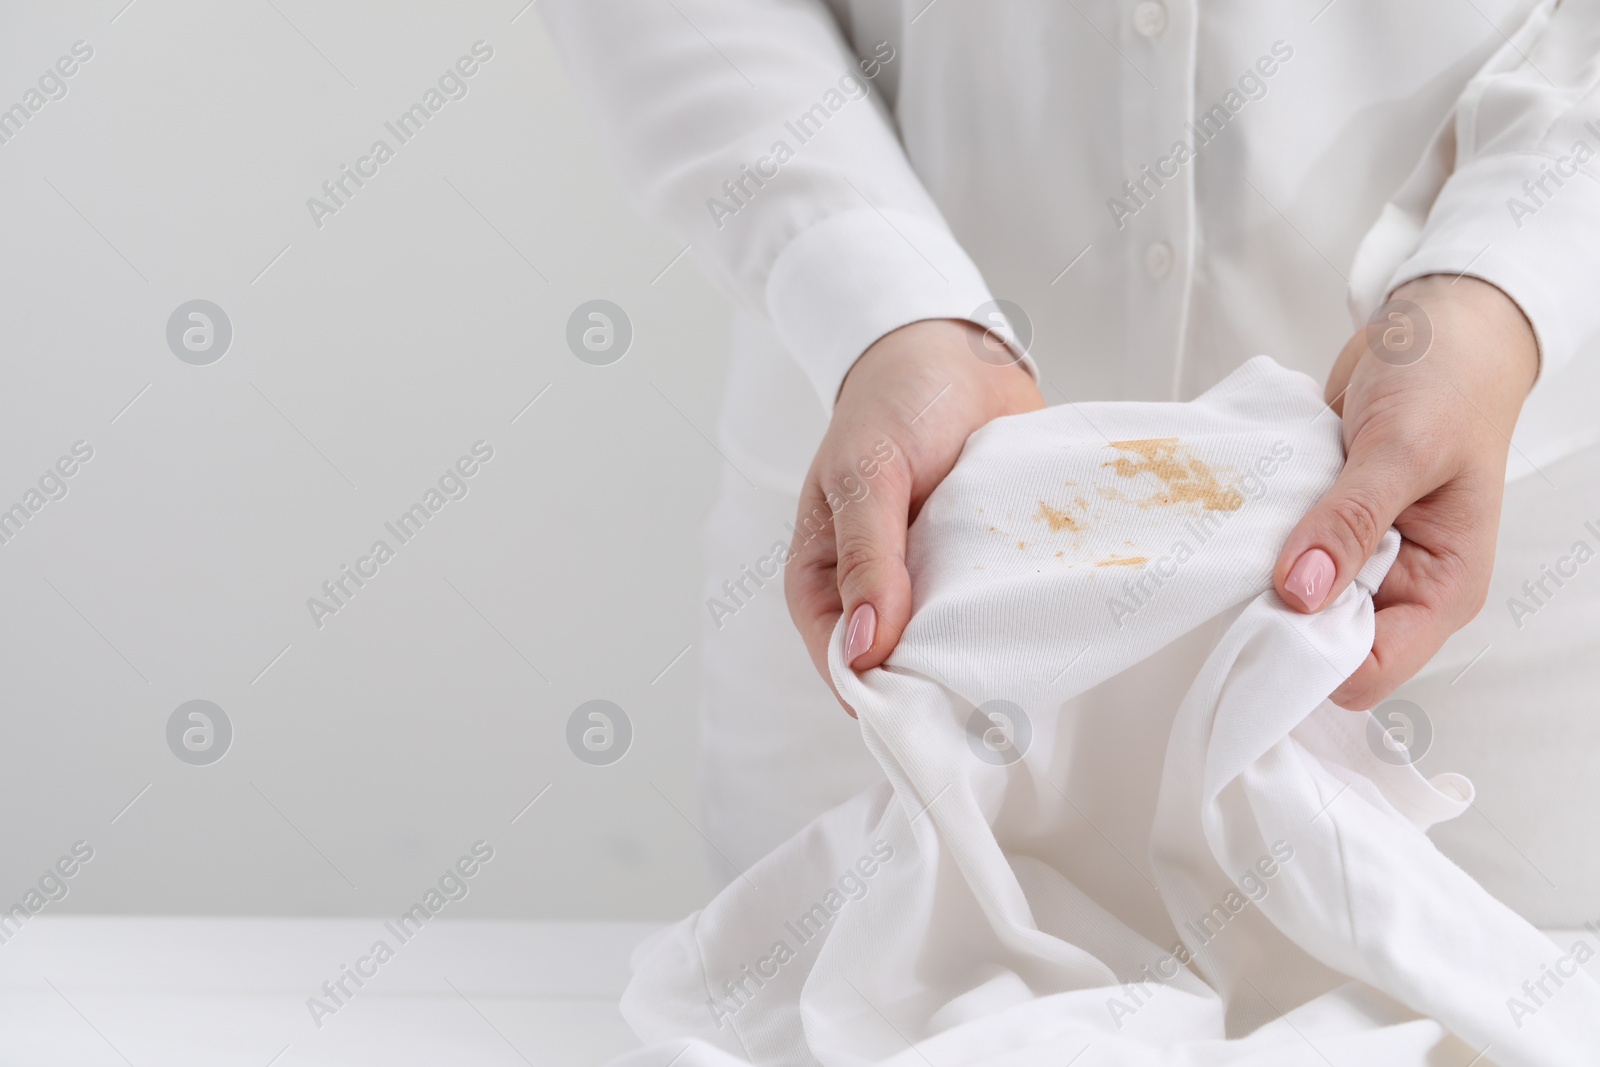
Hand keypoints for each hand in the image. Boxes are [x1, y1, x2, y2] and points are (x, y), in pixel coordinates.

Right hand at [785, 319, 1044, 713]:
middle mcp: (880, 596)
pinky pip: (1004, 610)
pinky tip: (1049, 614)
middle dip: (946, 682)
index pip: (847, 669)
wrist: (956, 351)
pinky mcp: (985, 569)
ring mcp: (936, 586)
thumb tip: (865, 651)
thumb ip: (866, 558)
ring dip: (992, 648)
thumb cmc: (892, 405)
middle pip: (907, 672)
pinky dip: (1025, 613)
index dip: (885, 695)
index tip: (935, 705)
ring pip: (961, 647)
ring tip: (1027, 650)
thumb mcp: (866, 474)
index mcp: (827, 585)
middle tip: (993, 685)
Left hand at [1273, 274, 1538, 709]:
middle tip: (1238, 574)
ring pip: (1292, 599)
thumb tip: (1301, 591)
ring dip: (1260, 573)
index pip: (1369, 669)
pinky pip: (1279, 552)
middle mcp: (1399, 584)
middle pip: (1321, 644)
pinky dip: (1257, 538)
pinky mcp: (1325, 526)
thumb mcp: (1404, 449)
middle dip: (1278, 617)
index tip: (1264, 618)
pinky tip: (1241, 515)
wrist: (1438, 326)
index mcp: (1441, 588)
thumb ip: (1352, 522)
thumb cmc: (1450, 382)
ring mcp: (1358, 556)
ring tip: (1239, 537)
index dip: (1312, 656)